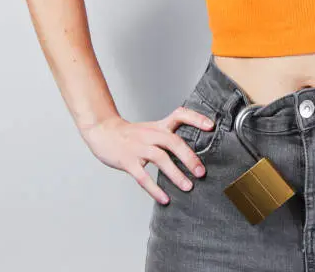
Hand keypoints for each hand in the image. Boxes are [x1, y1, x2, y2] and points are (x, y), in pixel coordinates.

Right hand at [79, 107, 215, 204]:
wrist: (103, 132)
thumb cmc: (133, 134)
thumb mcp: (153, 128)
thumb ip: (171, 135)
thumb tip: (195, 153)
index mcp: (159, 126)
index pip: (179, 115)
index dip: (196, 118)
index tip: (211, 126)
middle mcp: (151, 135)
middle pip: (172, 141)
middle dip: (189, 157)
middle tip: (201, 172)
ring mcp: (138, 148)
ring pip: (159, 158)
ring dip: (175, 174)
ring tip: (188, 187)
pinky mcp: (127, 161)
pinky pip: (142, 176)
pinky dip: (154, 189)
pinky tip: (165, 199)